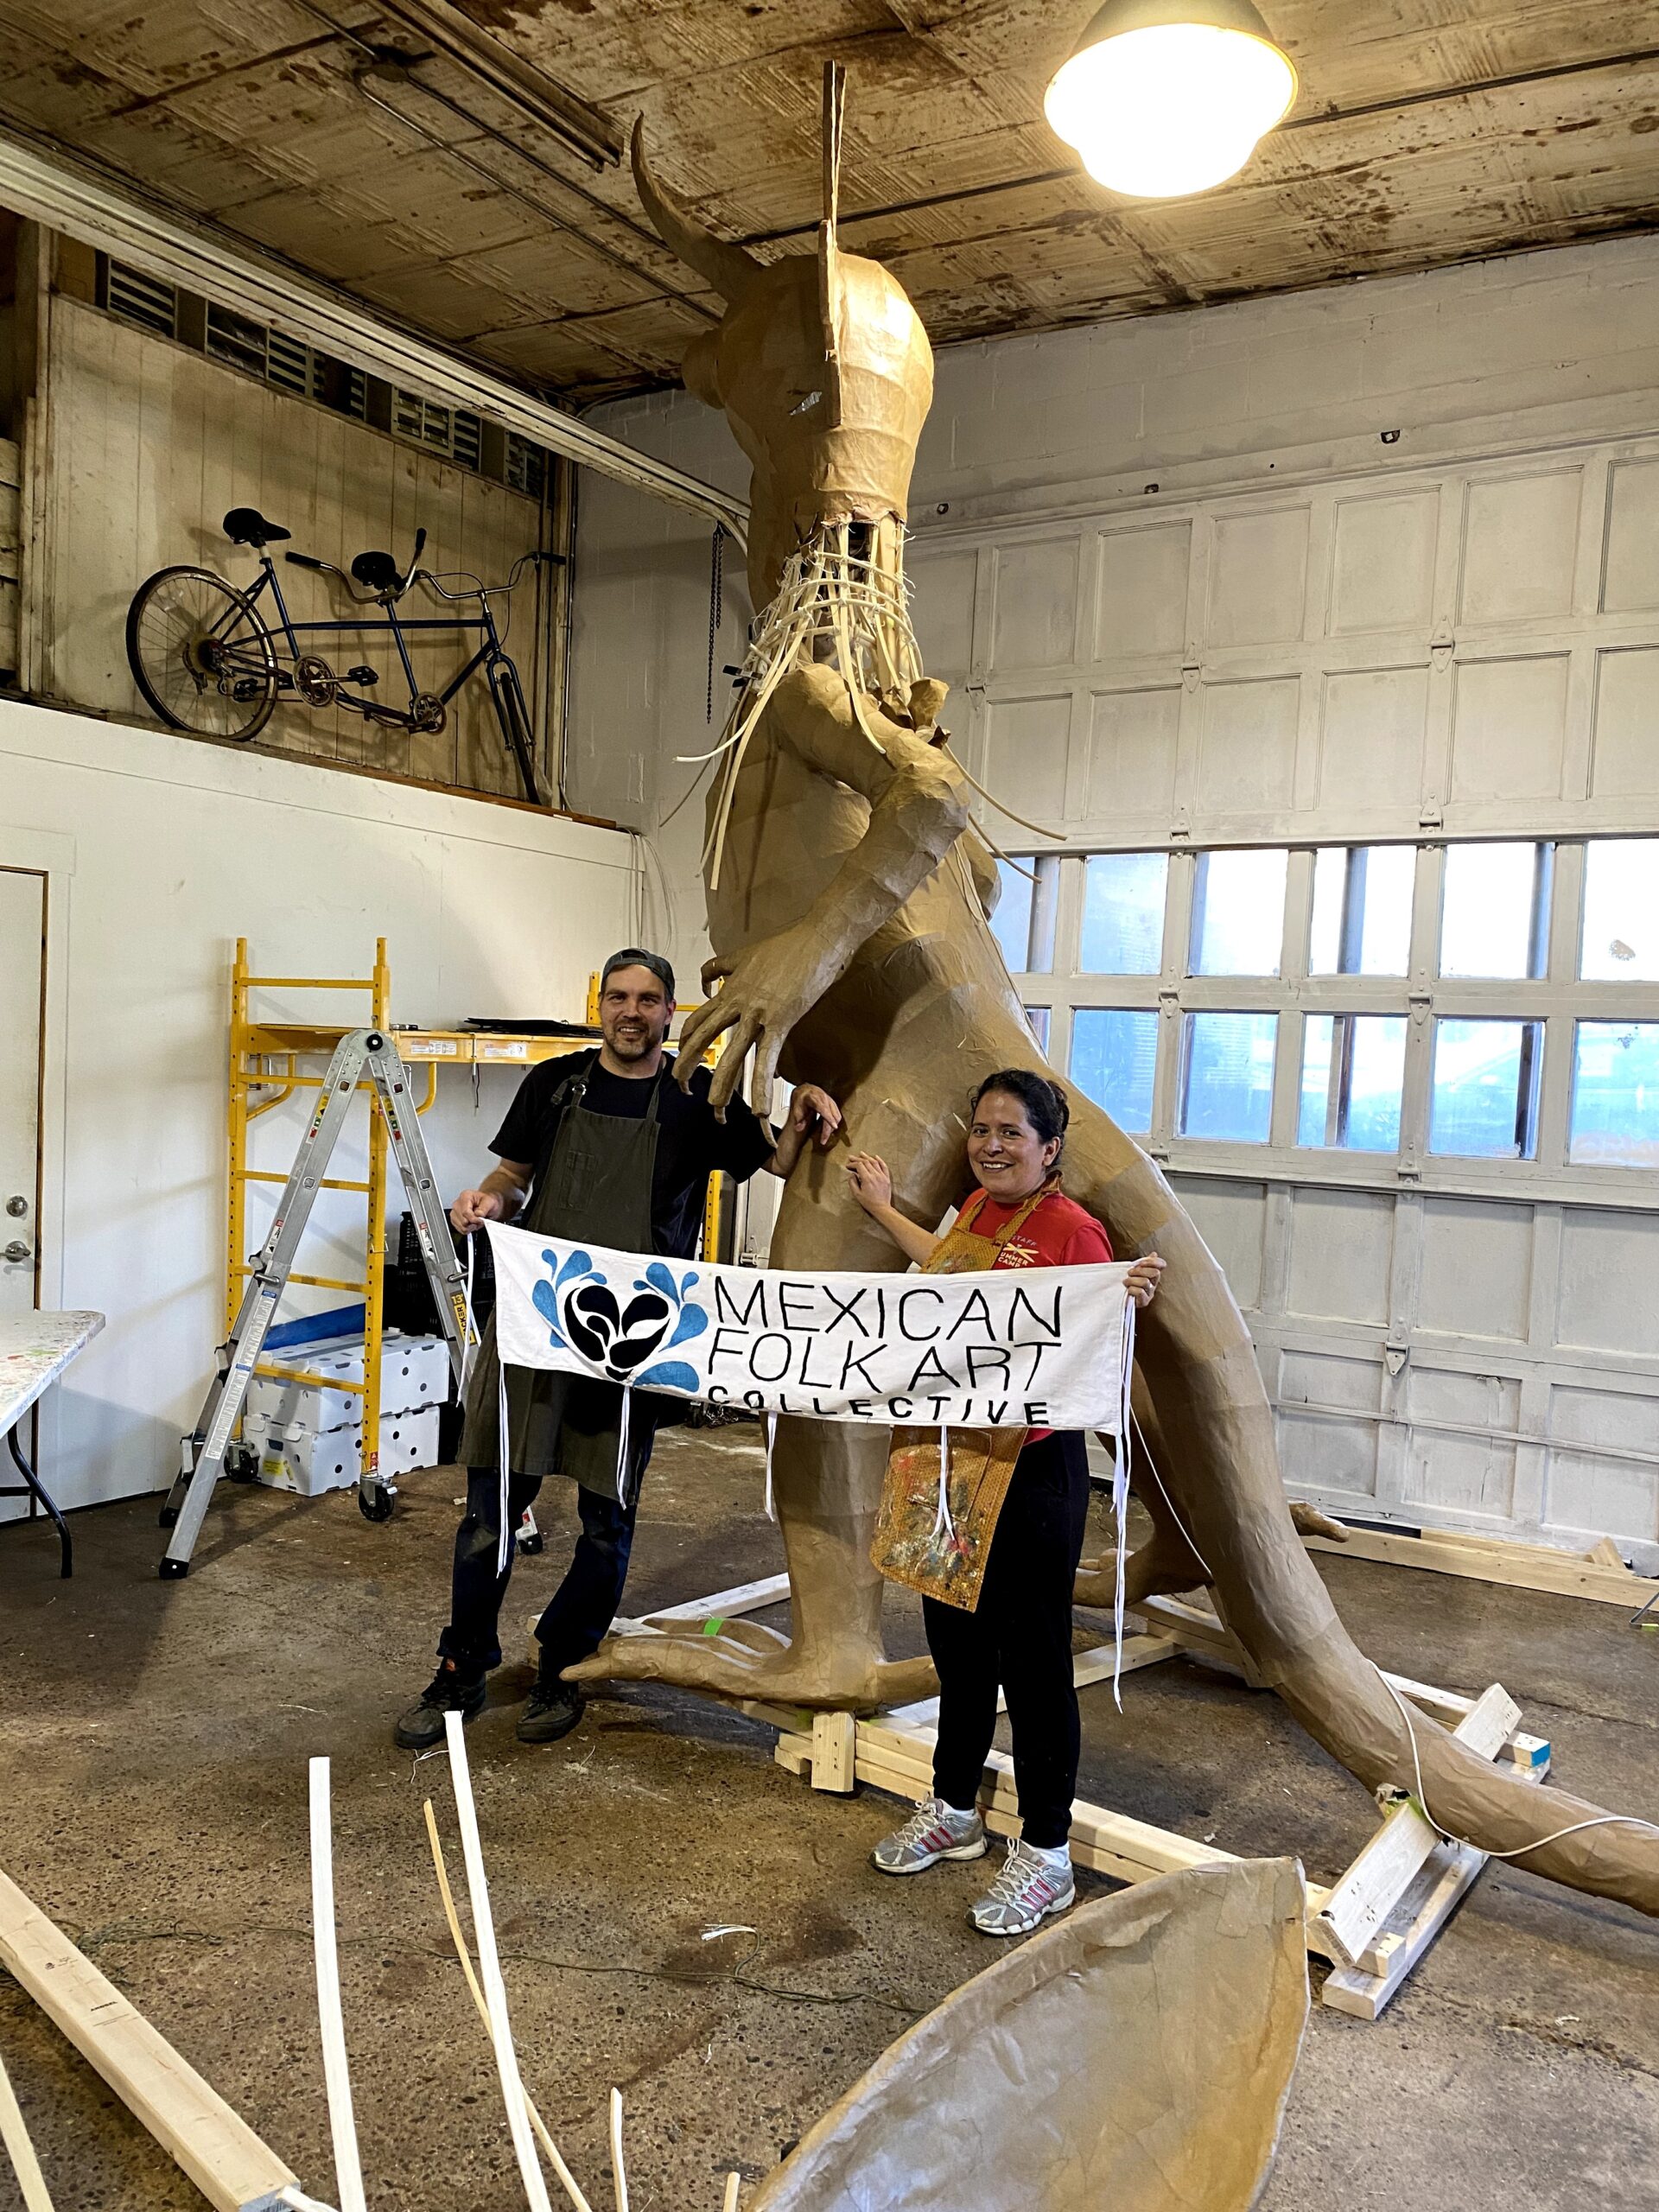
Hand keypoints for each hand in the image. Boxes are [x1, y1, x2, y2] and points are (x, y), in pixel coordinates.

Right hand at [449, 1187, 504, 1232]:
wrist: (486, 1203)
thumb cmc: (486, 1201)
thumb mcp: (489, 1202)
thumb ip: (484, 1208)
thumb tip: (478, 1214)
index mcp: (465, 1197)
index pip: (465, 1212)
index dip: (474, 1219)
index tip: (482, 1220)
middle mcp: (457, 1204)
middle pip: (463, 1221)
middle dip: (473, 1223)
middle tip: (480, 1220)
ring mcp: (454, 1212)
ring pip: (461, 1226)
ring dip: (471, 1227)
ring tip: (476, 1222)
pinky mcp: (454, 1220)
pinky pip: (460, 1229)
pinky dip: (468, 1229)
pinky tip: (472, 1224)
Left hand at [679, 923, 839, 1115]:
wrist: (817, 939)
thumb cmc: (787, 945)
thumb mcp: (743, 954)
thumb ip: (719, 967)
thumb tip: (708, 984)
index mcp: (729, 991)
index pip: (697, 1021)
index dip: (685, 1043)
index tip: (681, 1060)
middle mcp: (738, 1004)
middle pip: (704, 1040)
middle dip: (688, 1067)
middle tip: (683, 1088)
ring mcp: (757, 1013)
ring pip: (732, 1056)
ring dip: (723, 1087)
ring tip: (717, 1110)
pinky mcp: (781, 1021)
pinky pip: (767, 1059)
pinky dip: (762, 1087)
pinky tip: (761, 1108)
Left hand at [789, 1083, 842, 1148]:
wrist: (806, 1090)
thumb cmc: (801, 1098)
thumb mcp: (796, 1108)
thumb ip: (798, 1119)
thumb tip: (799, 1128)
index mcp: (814, 1098)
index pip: (824, 1109)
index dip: (829, 1118)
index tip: (834, 1127)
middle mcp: (824, 1098)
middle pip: (831, 1115)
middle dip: (828, 1129)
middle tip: (823, 1141)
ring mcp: (830, 1100)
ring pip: (836, 1116)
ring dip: (832, 1127)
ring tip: (824, 1135)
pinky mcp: (833, 1104)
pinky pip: (837, 1115)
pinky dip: (834, 1123)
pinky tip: (828, 1129)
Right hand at [845, 1152, 892, 1212]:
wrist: (881, 1207)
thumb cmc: (868, 1202)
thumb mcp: (857, 1194)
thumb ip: (853, 1183)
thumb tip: (852, 1174)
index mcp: (867, 1179)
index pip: (859, 1166)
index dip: (852, 1164)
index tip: (848, 1166)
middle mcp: (875, 1175)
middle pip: (866, 1162)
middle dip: (857, 1159)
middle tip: (851, 1157)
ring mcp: (882, 1176)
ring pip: (874, 1162)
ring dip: (867, 1157)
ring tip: (861, 1153)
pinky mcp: (887, 1178)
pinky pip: (884, 1166)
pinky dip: (880, 1160)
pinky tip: (875, 1156)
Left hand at [1125, 1253, 1165, 1308]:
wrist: (1121, 1297)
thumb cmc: (1130, 1282)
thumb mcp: (1135, 1270)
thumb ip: (1144, 1263)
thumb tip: (1154, 1254)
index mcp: (1153, 1273)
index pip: (1162, 1264)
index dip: (1153, 1261)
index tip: (1141, 1263)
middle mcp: (1154, 1283)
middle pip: (1155, 1273)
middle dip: (1140, 1271)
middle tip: (1129, 1272)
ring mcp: (1150, 1293)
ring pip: (1145, 1282)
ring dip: (1132, 1280)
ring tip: (1125, 1282)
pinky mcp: (1145, 1302)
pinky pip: (1140, 1292)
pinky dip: (1132, 1289)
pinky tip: (1128, 1290)